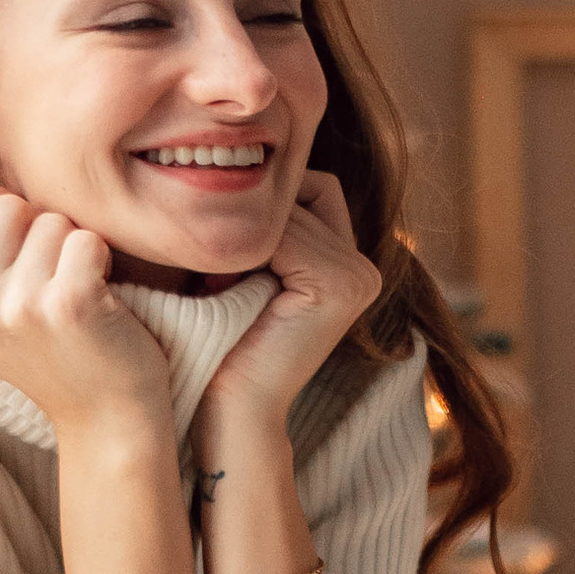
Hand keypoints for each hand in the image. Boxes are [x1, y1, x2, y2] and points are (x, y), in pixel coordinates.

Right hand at [0, 185, 174, 442]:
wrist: (107, 417)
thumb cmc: (51, 353)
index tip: (13, 227)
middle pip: (3, 206)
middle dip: (37, 224)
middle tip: (53, 270)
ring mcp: (20, 307)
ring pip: (51, 220)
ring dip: (73, 245)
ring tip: (76, 289)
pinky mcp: (71, 303)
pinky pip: (86, 238)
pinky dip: (102, 258)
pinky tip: (102, 295)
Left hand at [197, 170, 381, 442]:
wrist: (230, 412)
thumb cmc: (224, 343)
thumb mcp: (247, 273)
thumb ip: (261, 229)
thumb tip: (225, 161)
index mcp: (349, 262)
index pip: (309, 188)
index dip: (258, 210)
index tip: (216, 249)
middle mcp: (365, 266)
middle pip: (302, 192)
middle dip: (252, 218)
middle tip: (209, 264)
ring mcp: (358, 276)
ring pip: (287, 212)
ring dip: (243, 236)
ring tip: (213, 279)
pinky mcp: (337, 286)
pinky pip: (282, 235)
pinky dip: (245, 251)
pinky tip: (219, 283)